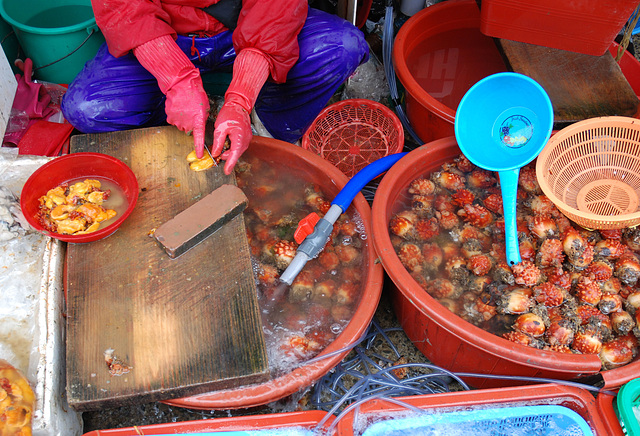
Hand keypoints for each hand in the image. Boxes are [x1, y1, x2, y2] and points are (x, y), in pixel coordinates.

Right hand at [133, 35, 209, 157]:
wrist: (181, 83)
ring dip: (182, 118)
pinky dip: (175, 114)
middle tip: (191, 112)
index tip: (198, 155)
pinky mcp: (169, 116)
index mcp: (198, 121)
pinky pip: (173, 119)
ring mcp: (177, 121)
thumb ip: (201, 119)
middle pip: (188, 130)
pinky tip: (178, 106)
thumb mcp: (204, 107)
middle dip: (190, 123)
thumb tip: (197, 125)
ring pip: (180, 124)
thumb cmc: (195, 94)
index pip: (198, 138)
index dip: (198, 148)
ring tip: (185, 107)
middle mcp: (186, 124)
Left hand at [209, 48, 270, 174]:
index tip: (226, 172)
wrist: (238, 105)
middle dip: (225, 155)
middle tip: (215, 152)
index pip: (234, 155)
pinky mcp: (246, 138)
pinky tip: (226, 140)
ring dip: (228, 150)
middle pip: (234, 154)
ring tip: (221, 142)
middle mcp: (245, 141)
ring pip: (236, 151)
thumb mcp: (220, 128)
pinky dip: (231, 146)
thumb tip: (216, 154)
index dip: (229, 164)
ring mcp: (247, 140)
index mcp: (239, 138)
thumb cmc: (229, 114)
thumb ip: (218, 143)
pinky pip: (238, 146)